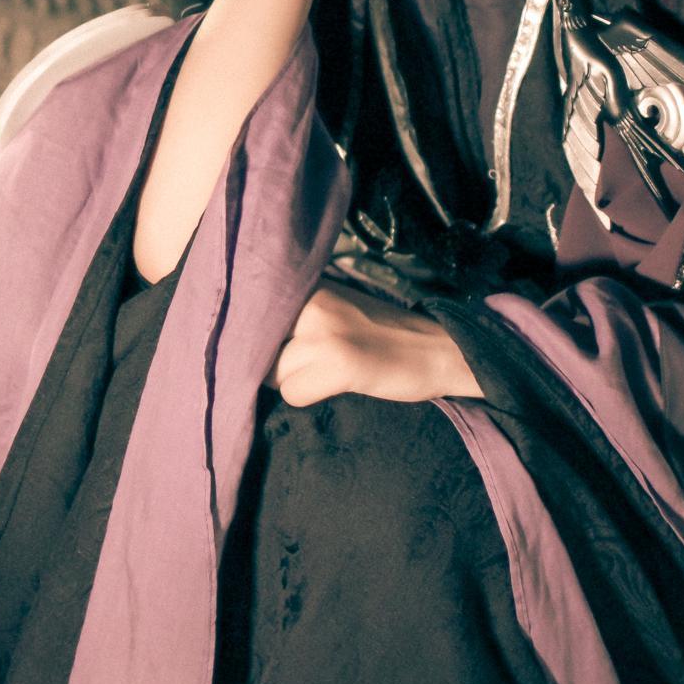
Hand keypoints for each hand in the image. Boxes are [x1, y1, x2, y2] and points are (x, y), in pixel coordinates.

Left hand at [272, 282, 481, 406]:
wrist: (439, 349)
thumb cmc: (384, 332)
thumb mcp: (337, 306)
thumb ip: (296, 314)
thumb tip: (245, 339)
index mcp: (310, 286)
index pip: (254, 313)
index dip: (255, 339)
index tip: (267, 350)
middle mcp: (312, 303)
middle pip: (258, 348)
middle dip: (274, 364)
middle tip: (311, 365)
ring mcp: (325, 332)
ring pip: (273, 373)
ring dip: (293, 381)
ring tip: (327, 373)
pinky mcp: (340, 363)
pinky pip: (294, 394)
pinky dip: (309, 397)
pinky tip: (337, 386)